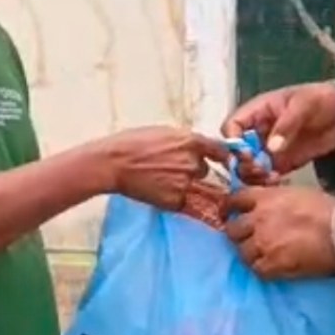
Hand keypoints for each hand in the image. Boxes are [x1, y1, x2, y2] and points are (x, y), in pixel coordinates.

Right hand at [109, 128, 226, 211]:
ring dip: (187, 186)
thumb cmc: (133, 143)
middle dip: (194, 171)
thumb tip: (198, 147)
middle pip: (205, 171)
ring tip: (163, 180)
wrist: (113, 163)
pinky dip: (176, 199)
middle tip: (172, 170)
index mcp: (192, 142)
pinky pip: (186, 202)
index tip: (220, 161)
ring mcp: (186, 184)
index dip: (221, 157)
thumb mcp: (164, 132)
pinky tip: (159, 190)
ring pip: (196, 188)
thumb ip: (185, 141)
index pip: (221, 151)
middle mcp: (193, 163)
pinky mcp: (176, 201)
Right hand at [222, 83, 334, 175]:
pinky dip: (267, 181)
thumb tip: (270, 148)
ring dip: (253, 175)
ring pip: (247, 166)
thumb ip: (286, 126)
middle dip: (241, 162)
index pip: (232, 126)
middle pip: (235, 151)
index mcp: (257, 112)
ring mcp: (268, 149)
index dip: (232, 141)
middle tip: (257, 168)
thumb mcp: (302, 106)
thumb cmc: (319, 100)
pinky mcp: (281, 163)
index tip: (245, 153)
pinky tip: (278, 180)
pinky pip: (265, 175)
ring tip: (269, 176)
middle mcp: (258, 132)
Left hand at [222, 185, 334, 279]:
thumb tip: (272, 203)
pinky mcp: (272, 264)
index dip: (229, 208)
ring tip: (263, 257)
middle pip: (233, 230)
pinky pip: (257, 270)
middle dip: (238, 235)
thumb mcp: (299, 193)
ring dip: (251, 255)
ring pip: (242, 252)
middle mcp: (259, 218)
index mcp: (266, 197)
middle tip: (249, 240)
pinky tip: (274, 269)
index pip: (235, 200)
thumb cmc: (329, 210)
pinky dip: (263, 270)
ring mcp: (263, 242)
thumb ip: (278, 198)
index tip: (230, 214)